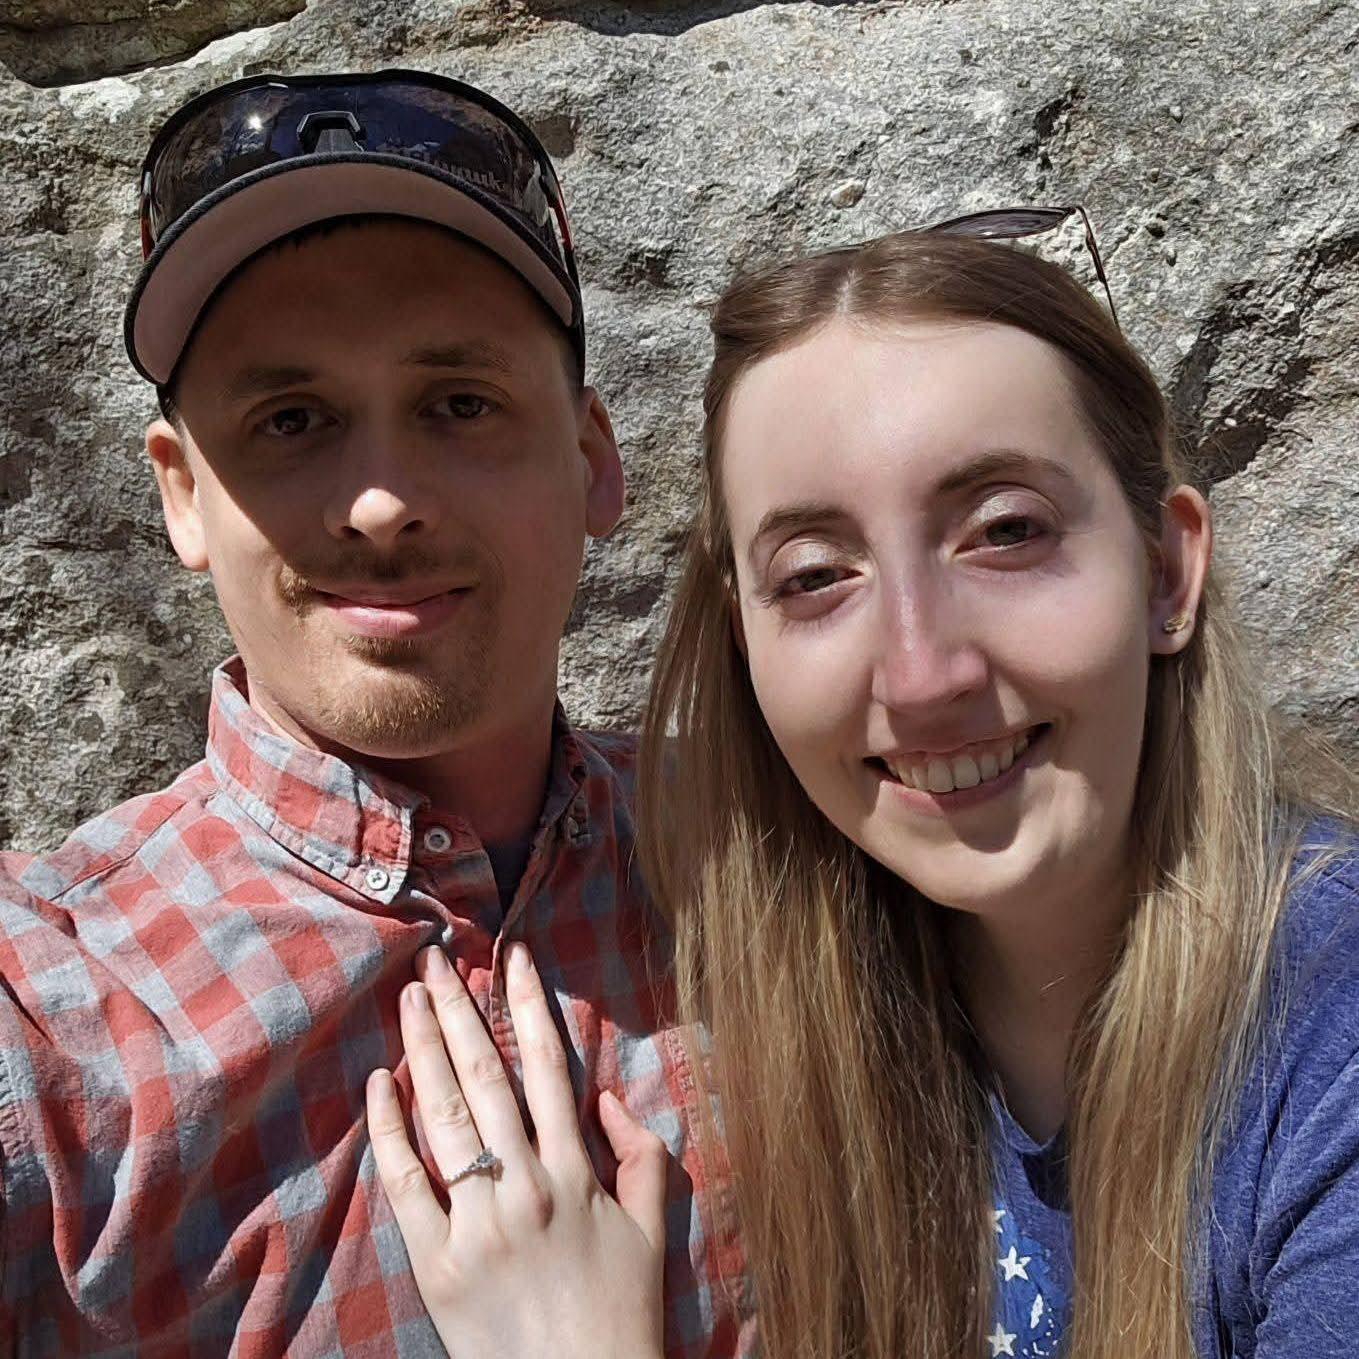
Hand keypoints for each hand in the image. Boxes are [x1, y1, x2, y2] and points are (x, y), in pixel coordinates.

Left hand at [366, 941, 667, 1358]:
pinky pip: (407, 1184)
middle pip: (486, 1076)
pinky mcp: (437, 1262)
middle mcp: (525, 1184)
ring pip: (446, 1114)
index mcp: (576, 1171)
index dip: (526, 1004)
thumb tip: (601, 1096)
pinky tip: (381, 1083)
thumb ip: (642, 1153)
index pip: (546, 1066)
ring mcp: (477, 1222)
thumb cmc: (620, 1313)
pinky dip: (391, 1130)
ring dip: (424, 1048)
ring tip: (408, 997)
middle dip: (458, 1010)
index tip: (509, 955)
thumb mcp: (651, 1228)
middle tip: (434, 959)